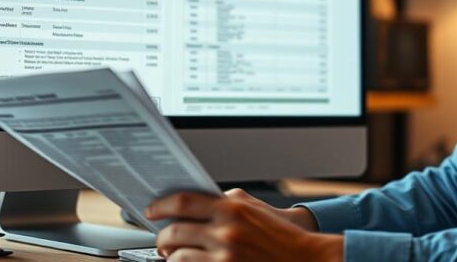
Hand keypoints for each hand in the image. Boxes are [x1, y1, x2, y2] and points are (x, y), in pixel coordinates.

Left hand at [145, 190, 340, 261]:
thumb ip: (224, 202)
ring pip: (177, 257)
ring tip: (173, 255)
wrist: (305, 259)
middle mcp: (226, 231)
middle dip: (163, 237)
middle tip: (162, 240)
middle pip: (175, 231)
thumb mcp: (253, 208)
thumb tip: (192, 204)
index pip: (183, 201)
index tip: (152, 210)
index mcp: (231, 208)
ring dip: (171, 257)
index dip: (161, 205)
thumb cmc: (280, 234)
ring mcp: (225, 256)